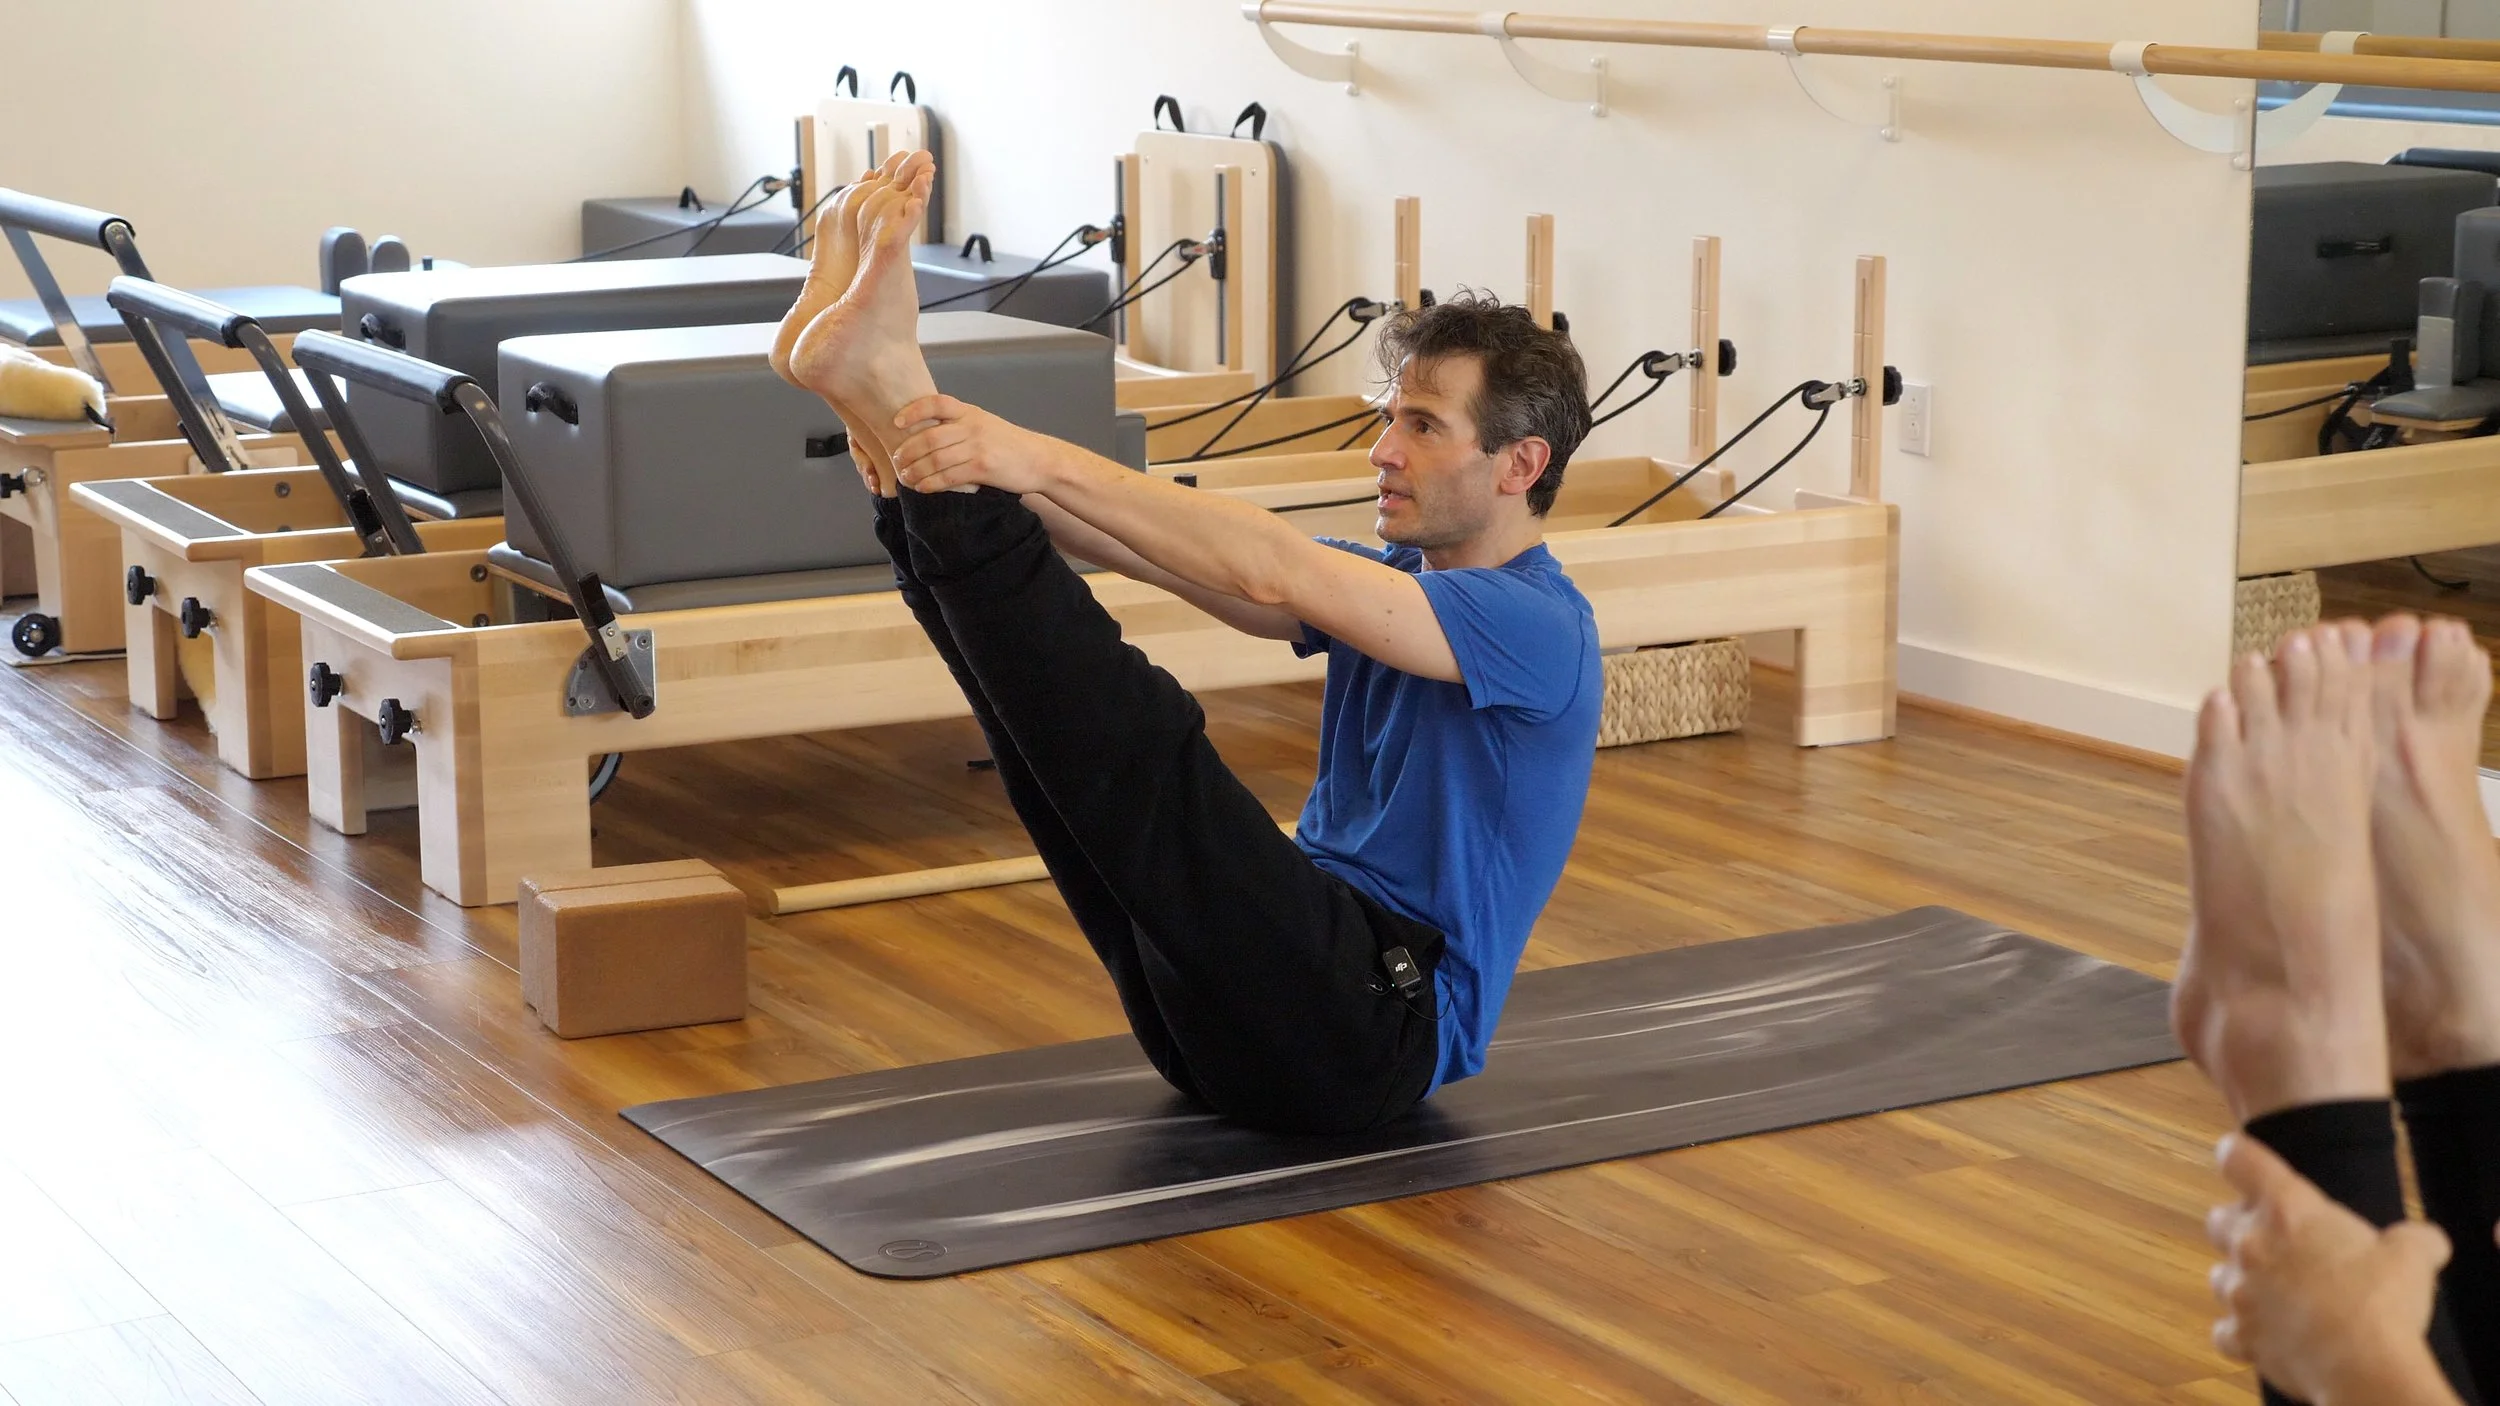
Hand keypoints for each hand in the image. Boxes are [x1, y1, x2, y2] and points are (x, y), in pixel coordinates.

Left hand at [890, 394, 1062, 495]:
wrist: (1039, 460)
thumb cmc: (1008, 444)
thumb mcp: (984, 424)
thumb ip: (959, 424)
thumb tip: (924, 433)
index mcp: (970, 412)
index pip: (936, 403)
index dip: (913, 411)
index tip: (897, 422)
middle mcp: (972, 427)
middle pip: (929, 437)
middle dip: (907, 451)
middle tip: (897, 461)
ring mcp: (978, 448)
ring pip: (936, 460)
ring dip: (915, 471)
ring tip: (906, 477)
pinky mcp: (983, 468)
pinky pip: (949, 477)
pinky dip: (931, 483)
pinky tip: (923, 487)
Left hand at [2207, 1133, 2459, 1404]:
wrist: (2364, 1367)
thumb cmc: (2383, 1304)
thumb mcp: (2412, 1256)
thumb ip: (2413, 1239)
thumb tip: (2426, 1240)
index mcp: (2287, 1210)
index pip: (2238, 1159)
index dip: (2238, 1156)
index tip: (2244, 1163)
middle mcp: (2251, 1244)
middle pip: (2219, 1219)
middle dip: (2242, 1227)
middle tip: (2280, 1244)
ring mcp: (2240, 1291)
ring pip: (2220, 1275)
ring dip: (2243, 1281)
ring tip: (2282, 1294)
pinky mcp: (2241, 1334)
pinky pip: (2227, 1330)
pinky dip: (2243, 1333)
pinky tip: (2270, 1335)